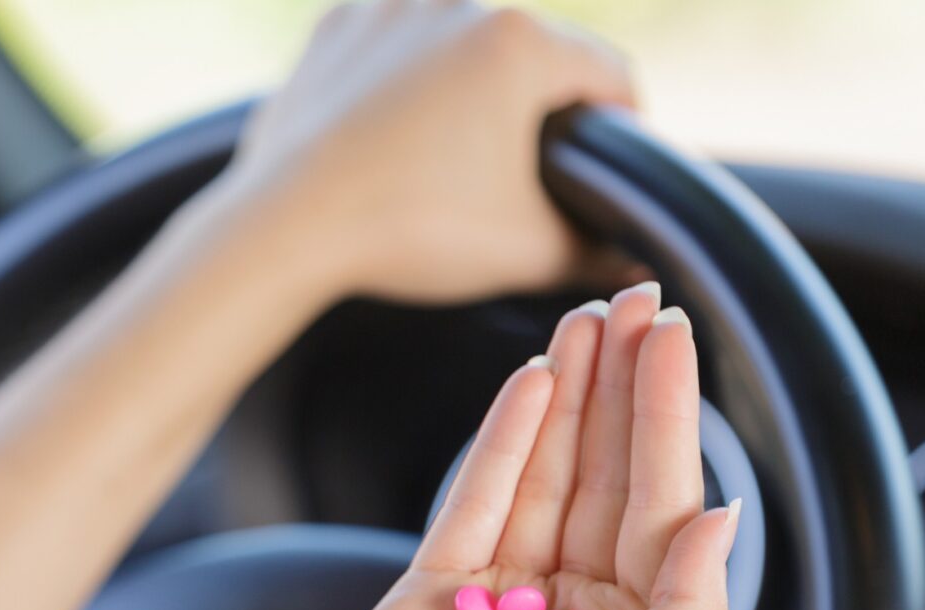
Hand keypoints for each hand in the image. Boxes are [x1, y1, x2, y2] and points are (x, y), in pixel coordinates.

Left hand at [223, 2, 635, 304]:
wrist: (284, 227)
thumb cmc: (411, 231)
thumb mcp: (523, 251)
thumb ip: (596, 252)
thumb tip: (641, 267)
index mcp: (520, 41)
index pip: (609, 74)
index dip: (624, 127)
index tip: (610, 170)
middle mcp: (459, 1)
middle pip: (532, 53)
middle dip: (540, 108)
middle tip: (528, 173)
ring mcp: (391, 7)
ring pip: (460, 46)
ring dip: (471, 89)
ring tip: (457, 157)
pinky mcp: (337, 28)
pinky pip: (395, 50)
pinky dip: (405, 85)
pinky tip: (395, 138)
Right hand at [286, 283, 738, 609]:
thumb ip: (687, 606)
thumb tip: (722, 515)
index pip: (661, 504)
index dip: (668, 415)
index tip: (671, 336)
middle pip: (608, 475)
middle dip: (623, 386)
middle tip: (634, 302)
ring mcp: (505, 596)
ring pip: (547, 474)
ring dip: (570, 395)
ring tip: (585, 320)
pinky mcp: (440, 589)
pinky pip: (480, 498)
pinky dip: (506, 438)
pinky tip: (531, 381)